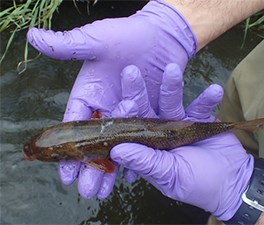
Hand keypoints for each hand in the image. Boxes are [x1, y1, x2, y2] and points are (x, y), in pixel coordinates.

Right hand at [26, 1, 196, 194]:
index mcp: (90, 94)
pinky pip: (141, 138)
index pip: (74, 126)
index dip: (69, 149)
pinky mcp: (149, 114)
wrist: (160, 35)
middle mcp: (107, 107)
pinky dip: (138, 155)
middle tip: (87, 190)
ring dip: (113, 168)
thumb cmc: (126, 34)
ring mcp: (128, 113)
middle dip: (90, 167)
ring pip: (118, 145)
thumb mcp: (96, 40)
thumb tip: (34, 38)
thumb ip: (69, 46)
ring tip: (106, 191)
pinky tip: (133, 174)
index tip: (64, 174)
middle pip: (96, 142)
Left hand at [110, 65, 253, 220]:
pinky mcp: (200, 118)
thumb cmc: (197, 185)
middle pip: (146, 107)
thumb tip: (116, 151)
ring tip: (173, 69)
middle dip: (140, 90)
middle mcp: (159, 131)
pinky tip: (214, 90)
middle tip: (131, 71)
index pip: (131, 126)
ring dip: (172, 86)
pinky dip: (208, 98)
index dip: (126, 114)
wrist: (231, 183)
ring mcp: (179, 123)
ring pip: (172, 101)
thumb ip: (146, 163)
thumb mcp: (169, 176)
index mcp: (146, 146)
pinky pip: (202, 106)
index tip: (125, 102)